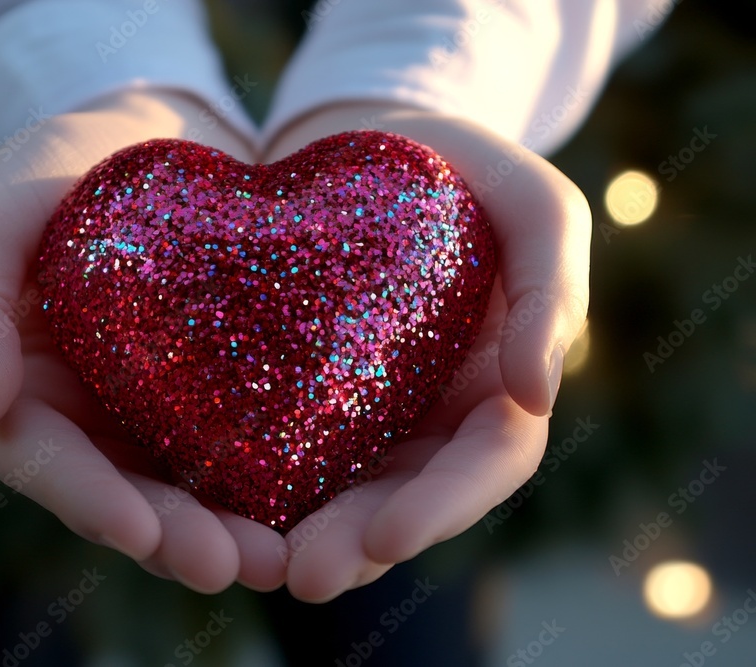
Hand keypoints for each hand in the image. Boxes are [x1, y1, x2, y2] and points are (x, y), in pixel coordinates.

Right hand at [0, 91, 291, 593]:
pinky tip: (315, 503)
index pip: (47, 462)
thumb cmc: (59, 169)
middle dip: (173, 539)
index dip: (89, 502)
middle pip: (126, 498)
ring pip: (187, 491)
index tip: (142, 532)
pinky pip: (242, 447)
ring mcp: (157, 410)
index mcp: (30, 388)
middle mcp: (93, 417)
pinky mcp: (220, 393)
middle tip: (230, 565)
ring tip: (280, 558)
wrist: (154, 136)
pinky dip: (270, 481)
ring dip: (228, 533)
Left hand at [261, 104, 590, 601]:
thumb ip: (555, 288)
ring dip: (296, 533)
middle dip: (358, 542)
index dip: (445, 505)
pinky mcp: (298, 391)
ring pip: (334, 490)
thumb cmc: (462, 165)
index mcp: (494, 386)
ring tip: (249, 561)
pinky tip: (206, 500)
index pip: (486, 463)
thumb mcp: (533, 202)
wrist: (367, 138)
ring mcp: (363, 409)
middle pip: (402, 499)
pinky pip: (275, 443)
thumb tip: (537, 396)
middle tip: (305, 574)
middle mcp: (430, 415)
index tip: (389, 534)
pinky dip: (249, 479)